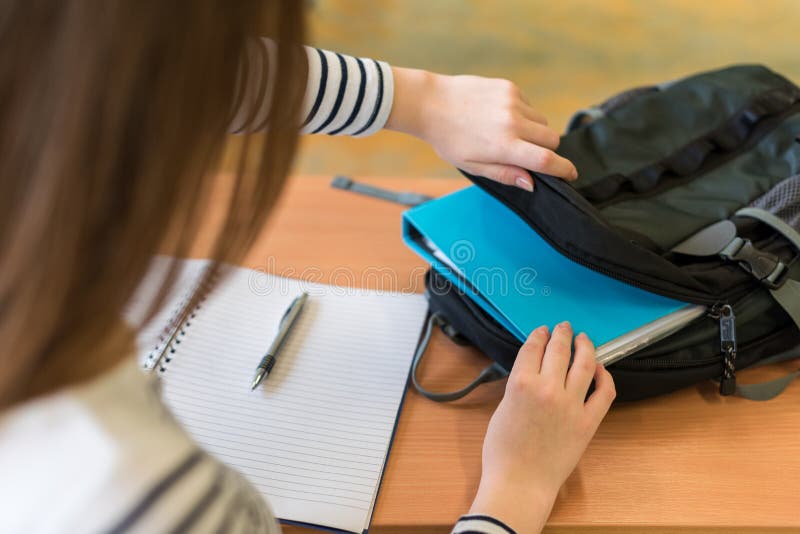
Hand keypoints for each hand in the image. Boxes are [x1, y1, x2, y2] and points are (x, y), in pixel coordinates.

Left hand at [386, 67, 577, 191]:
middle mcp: (513, 122)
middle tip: (526, 155)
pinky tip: (499, 117)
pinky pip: (529, 106)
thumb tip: (532, 184)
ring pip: (542, 121)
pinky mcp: (510, 87)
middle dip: (546, 150)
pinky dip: (523, 115)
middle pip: (551, 139)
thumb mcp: (472, 166)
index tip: (571, 174)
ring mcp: (512, 101)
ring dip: (534, 132)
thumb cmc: (449, 140)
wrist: (431, 104)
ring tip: (507, 134)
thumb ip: (505, 174)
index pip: (546, 160)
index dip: (564, 169)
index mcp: (504, 146)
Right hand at [468, 322, 614, 532]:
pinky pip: (604, 392)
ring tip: (584, 339)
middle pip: (559, 350)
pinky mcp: (588, 422)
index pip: (533, 347)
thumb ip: (518, 387)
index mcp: (521, 384)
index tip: (542, 331)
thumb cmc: (502, 451)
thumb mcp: (502, 409)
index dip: (538, 335)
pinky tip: (600, 369)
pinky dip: (604, 376)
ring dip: (585, 346)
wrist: (520, 482)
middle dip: (561, 334)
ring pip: (585, 364)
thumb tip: (532, 373)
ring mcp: (571, 405)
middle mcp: (548, 389)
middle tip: (564, 327)